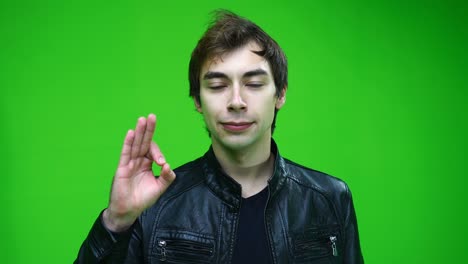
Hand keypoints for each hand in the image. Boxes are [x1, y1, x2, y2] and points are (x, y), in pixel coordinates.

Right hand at [103, 114, 175, 231]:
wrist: (128, 210)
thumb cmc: (142, 199)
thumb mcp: (159, 188)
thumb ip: (166, 177)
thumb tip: (169, 166)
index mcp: (147, 164)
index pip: (153, 151)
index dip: (158, 153)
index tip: (161, 163)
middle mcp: (138, 161)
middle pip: (144, 142)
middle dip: (148, 130)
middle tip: (152, 116)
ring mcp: (130, 163)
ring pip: (135, 145)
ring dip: (139, 132)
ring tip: (142, 119)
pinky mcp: (122, 168)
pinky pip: (126, 153)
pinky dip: (128, 143)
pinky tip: (131, 133)